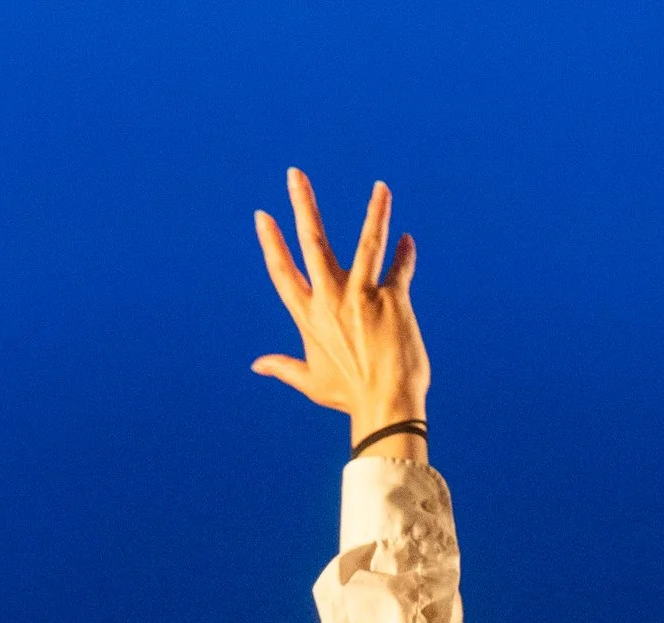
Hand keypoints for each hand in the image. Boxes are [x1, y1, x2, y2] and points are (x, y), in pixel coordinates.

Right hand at [253, 171, 429, 455]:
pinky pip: (399, 267)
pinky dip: (404, 252)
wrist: (386, 407)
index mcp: (309, 317)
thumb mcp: (311, 382)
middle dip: (303, 204)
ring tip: (382, 187)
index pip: (283, 272)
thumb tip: (257, 365)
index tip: (263, 216)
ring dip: (375, 212)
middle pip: (312, 242)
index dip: (271, 243)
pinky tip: (406, 239)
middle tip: (295, 174)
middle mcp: (332, 300)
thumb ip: (284, 367)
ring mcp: (362, 296)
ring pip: (367, 242)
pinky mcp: (393, 300)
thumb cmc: (350, 397)